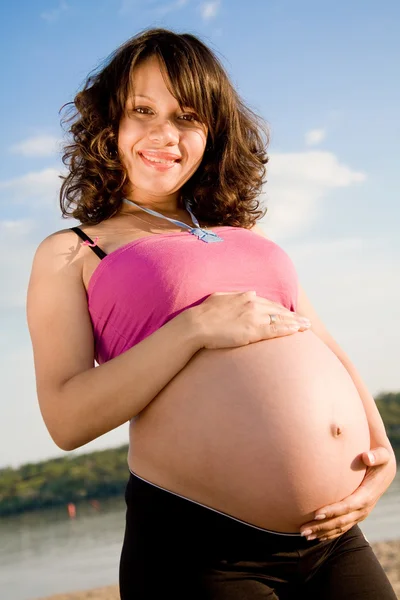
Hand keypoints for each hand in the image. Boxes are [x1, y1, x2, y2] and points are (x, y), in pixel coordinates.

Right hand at [192, 291, 310, 349]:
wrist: (197, 324)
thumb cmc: (203, 314)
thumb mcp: (218, 299)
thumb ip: (230, 298)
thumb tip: (238, 296)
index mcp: (244, 296)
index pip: (267, 303)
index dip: (279, 310)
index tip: (287, 313)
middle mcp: (253, 303)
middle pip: (278, 310)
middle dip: (292, 315)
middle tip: (304, 321)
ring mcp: (255, 316)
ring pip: (281, 319)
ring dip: (296, 323)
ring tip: (306, 326)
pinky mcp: (255, 329)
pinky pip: (277, 329)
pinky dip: (289, 330)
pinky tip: (298, 331)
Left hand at [300, 446, 396, 541]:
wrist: (385, 472)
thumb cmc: (380, 460)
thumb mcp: (382, 456)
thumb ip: (375, 456)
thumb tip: (367, 456)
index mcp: (366, 495)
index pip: (347, 506)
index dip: (332, 511)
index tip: (315, 513)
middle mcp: (363, 509)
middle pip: (340, 521)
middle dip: (321, 526)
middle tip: (303, 529)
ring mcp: (359, 514)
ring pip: (340, 527)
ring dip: (322, 532)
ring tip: (304, 535)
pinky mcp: (355, 515)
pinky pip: (342, 528)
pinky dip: (329, 533)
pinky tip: (316, 536)